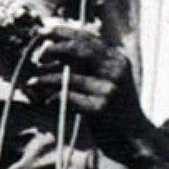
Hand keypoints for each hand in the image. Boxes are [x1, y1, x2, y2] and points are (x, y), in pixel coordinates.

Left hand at [25, 27, 146, 151]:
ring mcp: (108, 89)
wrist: (135, 138)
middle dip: (53, 49)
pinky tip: (48, 101)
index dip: (62, 32)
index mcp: (117, 58)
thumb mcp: (109, 79)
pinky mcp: (100, 108)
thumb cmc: (115, 108)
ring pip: (68, 77)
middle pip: (77, 50)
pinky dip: (54, 98)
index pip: (87, 38)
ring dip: (46, 79)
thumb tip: (54, 47)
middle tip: (39, 56)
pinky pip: (68, 98)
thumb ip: (89, 63)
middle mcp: (115, 70)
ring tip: (33, 82)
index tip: (41, 30)